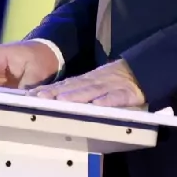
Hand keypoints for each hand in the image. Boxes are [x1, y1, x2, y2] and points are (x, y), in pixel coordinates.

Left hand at [31, 60, 146, 108]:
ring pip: (91, 91)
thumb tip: (56, 97)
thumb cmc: (116, 80)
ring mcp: (110, 86)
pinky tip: (97, 105)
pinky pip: (116, 97)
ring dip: (76, 96)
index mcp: (87, 80)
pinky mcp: (127, 93)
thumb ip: (79, 89)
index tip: (32, 94)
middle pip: (73, 87)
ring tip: (61, 101)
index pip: (65, 84)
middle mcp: (95, 81)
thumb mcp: (96, 81)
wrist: (144, 71)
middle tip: (39, 97)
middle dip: (56, 92)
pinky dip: (107, 101)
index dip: (49, 89)